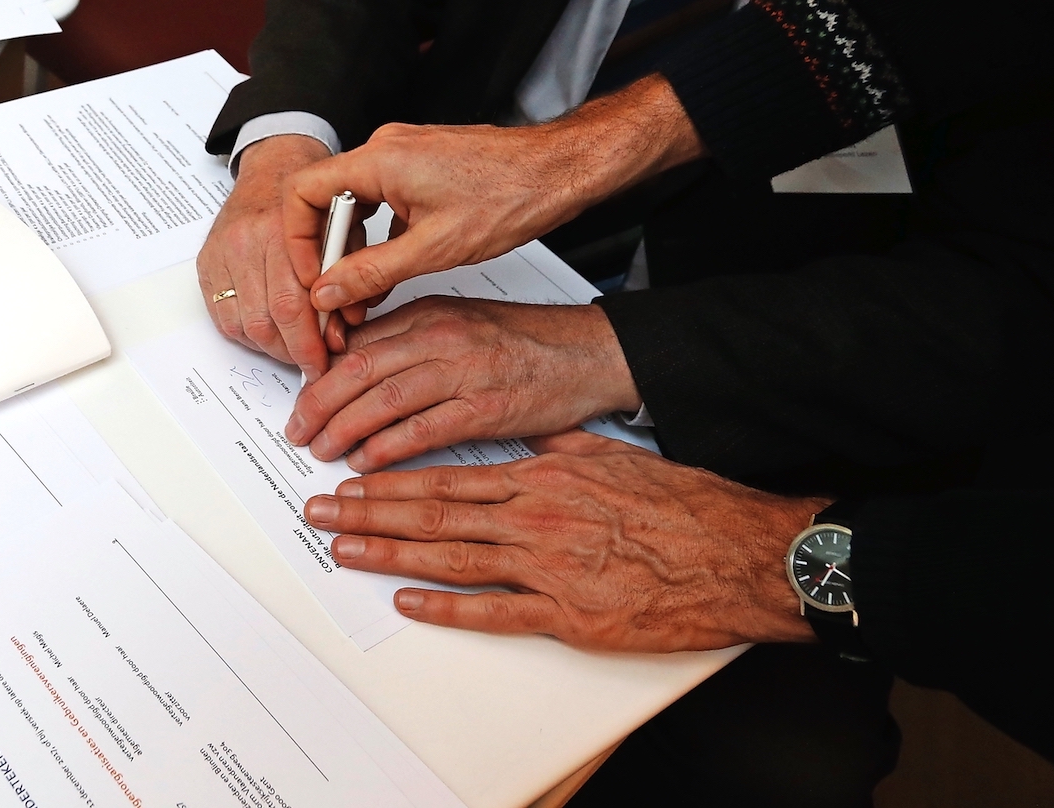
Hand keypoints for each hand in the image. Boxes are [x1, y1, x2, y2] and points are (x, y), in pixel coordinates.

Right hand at [198, 135, 346, 377]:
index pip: (295, 304)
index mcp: (282, 229)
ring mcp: (222, 252)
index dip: (311, 343)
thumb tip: (345, 328)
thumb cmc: (316, 197)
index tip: (326, 361)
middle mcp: (246, 240)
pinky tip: (270, 332)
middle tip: (312, 363)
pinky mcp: (207, 261)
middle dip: (293, 351)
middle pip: (267, 320)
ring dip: (272, 347)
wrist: (274, 166)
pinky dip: (248, 334)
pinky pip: (223, 316)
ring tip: (294, 349)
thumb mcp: (348, 228)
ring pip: (244, 324)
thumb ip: (349, 276)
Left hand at [284, 297, 637, 470]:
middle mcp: (439, 336)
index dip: (317, 371)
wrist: (588, 352)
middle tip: (296, 430)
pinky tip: (365, 462)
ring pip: (382, 398)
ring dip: (343, 429)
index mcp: (427, 313)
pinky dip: (387, 448)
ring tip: (321, 450)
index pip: (355, 340)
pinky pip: (423, 430)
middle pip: (357, 368)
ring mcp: (463, 371)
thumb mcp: (456, 323)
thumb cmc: (524, 342)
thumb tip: (351, 363)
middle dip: (316, 402)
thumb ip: (406, 340)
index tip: (299, 396)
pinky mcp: (486, 408)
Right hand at [285, 77, 703, 318]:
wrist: (561, 171)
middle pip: (325, 202)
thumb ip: (372, 273)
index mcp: (378, 160)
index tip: (312, 278)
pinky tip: (388, 274)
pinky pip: (379, 203)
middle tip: (335, 300)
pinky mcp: (419, 168)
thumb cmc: (512, 197)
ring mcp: (402, 156)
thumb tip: (328, 292)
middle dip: (326, 256)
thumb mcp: (435, 250)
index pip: (303, 194)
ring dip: (353, 251)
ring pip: (353, 206)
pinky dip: (377, 239)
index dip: (297, 241)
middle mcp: (383, 150)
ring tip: (361, 297)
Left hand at [303, 430, 824, 651]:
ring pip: (448, 554)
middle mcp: (532, 515)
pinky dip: (445, 606)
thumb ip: (558, 450)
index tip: (347, 477)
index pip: (444, 471)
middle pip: (431, 509)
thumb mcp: (608, 458)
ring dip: (387, 550)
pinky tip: (406, 601)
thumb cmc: (680, 506)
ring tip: (341, 548)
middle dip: (366, 509)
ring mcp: (547, 564)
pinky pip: (494, 609)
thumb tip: (525, 442)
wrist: (736, 550)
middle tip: (317, 510)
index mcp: (538, 476)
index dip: (388, 475)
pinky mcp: (568, 611)